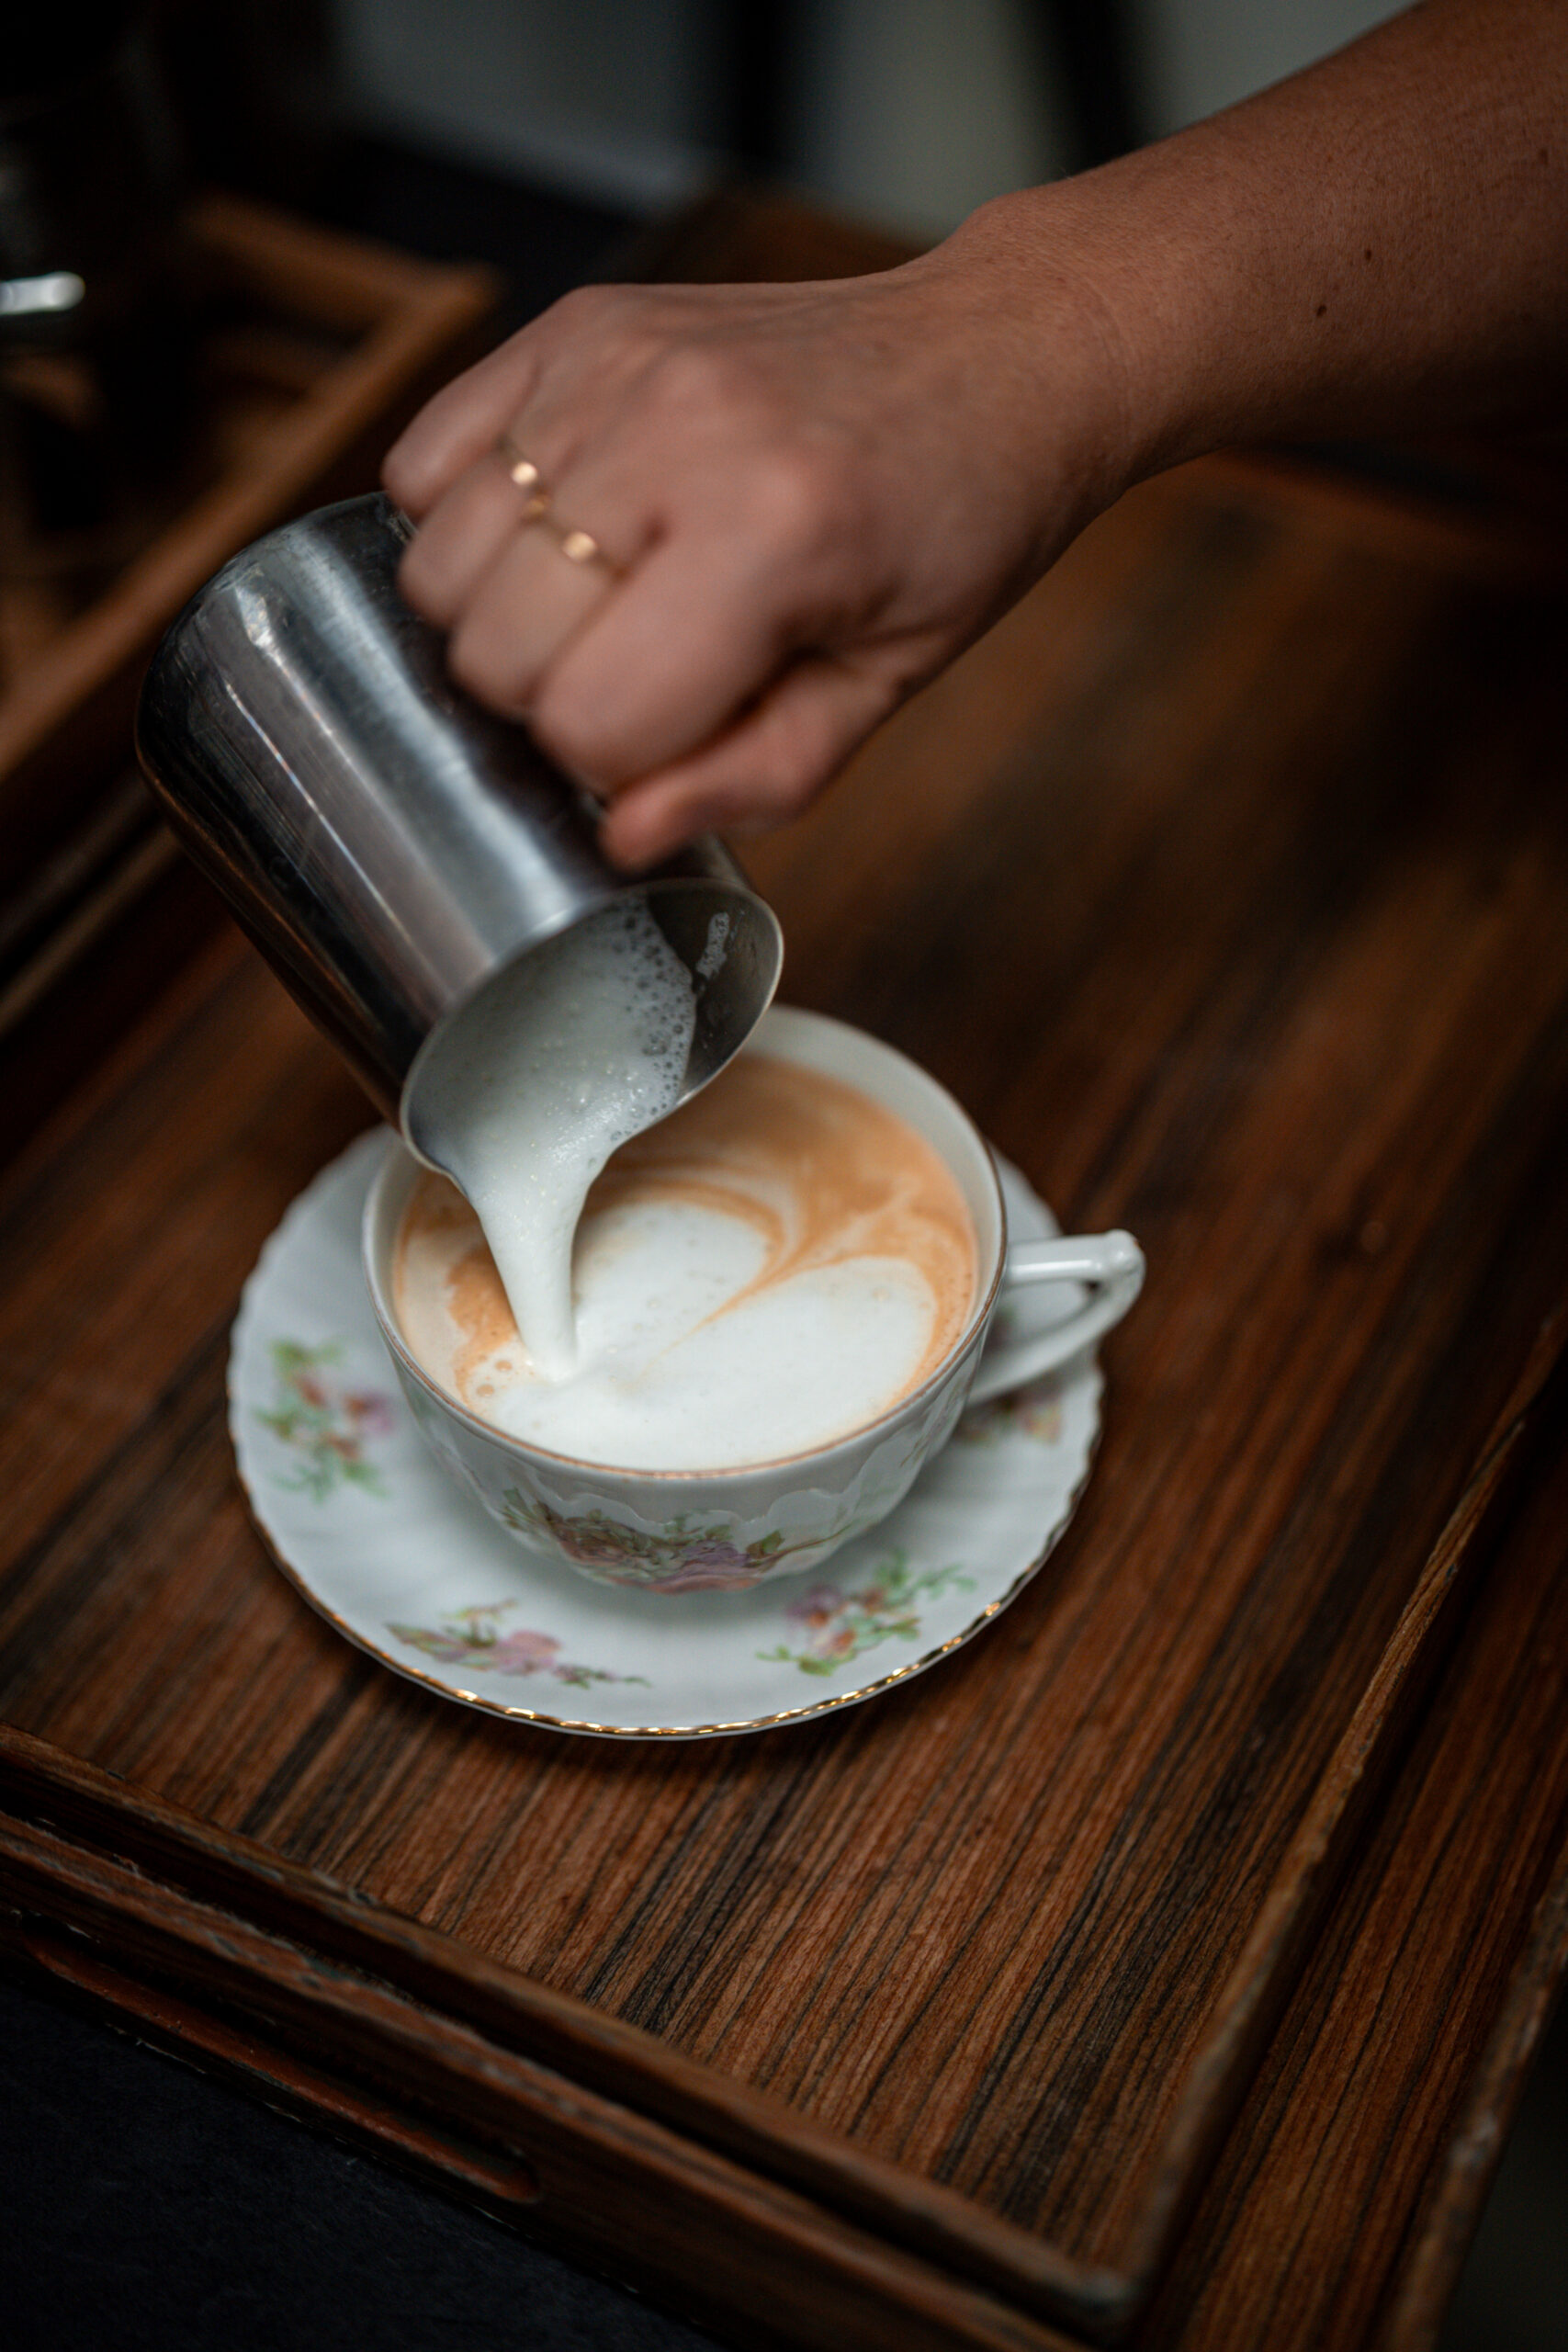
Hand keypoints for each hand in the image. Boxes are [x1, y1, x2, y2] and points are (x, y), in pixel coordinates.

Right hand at [383, 231, 1128, 867]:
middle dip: (551, 698)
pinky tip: (558, 531)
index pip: (587, 721)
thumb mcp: (883, 684)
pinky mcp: (574, 325)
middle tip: (644, 671)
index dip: (622, 761)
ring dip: (500, 617)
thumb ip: (753, 776)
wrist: (995, 354)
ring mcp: (610, 367)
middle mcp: (674, 434)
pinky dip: (463, 521)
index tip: (683, 731)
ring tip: (604, 600)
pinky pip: (422, 463)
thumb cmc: (951, 527)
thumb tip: (621, 837)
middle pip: (490, 651)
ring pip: (436, 566)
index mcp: (770, 537)